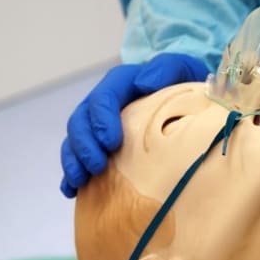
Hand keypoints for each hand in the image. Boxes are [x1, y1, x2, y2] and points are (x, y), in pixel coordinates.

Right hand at [60, 53, 209, 197]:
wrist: (187, 95)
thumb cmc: (182, 81)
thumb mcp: (179, 68)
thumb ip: (164, 69)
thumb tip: (144, 83)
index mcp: (120, 83)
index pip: (103, 98)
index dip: (102, 120)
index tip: (111, 142)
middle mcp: (103, 104)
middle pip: (81, 121)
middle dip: (84, 145)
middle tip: (97, 166)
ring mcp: (98, 124)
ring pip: (75, 141)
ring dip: (75, 160)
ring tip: (81, 181)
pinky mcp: (99, 144)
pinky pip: (78, 157)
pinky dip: (72, 174)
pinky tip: (72, 191)